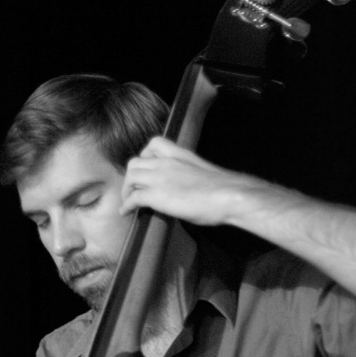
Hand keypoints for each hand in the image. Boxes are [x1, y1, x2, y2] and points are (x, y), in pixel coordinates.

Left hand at [120, 136, 253, 225]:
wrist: (229, 195)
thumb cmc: (223, 189)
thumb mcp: (203, 173)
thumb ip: (188, 175)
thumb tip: (187, 188)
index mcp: (180, 154)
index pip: (154, 144)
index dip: (144, 156)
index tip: (145, 168)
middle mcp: (166, 162)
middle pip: (136, 162)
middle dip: (131, 177)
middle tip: (133, 189)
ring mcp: (160, 177)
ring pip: (130, 177)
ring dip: (126, 190)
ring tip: (128, 201)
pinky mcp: (156, 195)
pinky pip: (133, 197)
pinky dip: (126, 205)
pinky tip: (126, 212)